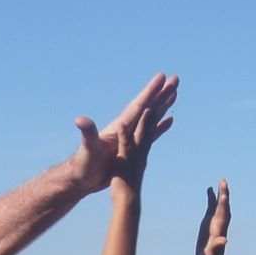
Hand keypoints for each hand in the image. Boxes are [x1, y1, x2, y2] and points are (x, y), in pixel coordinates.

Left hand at [70, 73, 178, 192]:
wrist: (81, 177)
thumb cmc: (83, 164)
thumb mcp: (87, 147)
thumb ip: (87, 132)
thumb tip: (80, 120)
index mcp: (119, 127)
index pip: (138, 106)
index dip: (150, 91)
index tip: (162, 76)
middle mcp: (125, 128)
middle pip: (148, 106)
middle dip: (161, 93)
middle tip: (175, 78)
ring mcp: (128, 136)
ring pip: (151, 117)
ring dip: (162, 105)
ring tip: (174, 93)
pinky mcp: (131, 147)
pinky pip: (150, 133)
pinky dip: (160, 125)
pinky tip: (168, 120)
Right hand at [196, 180, 231, 254]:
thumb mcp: (213, 254)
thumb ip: (218, 246)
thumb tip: (224, 240)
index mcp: (219, 228)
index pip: (223, 214)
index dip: (223, 204)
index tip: (224, 194)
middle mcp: (219, 222)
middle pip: (223, 205)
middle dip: (224, 194)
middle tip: (223, 182)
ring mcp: (215, 220)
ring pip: (219, 204)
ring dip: (220, 193)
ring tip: (221, 182)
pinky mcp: (209, 221)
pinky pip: (211, 207)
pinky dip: (211, 198)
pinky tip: (210, 190)